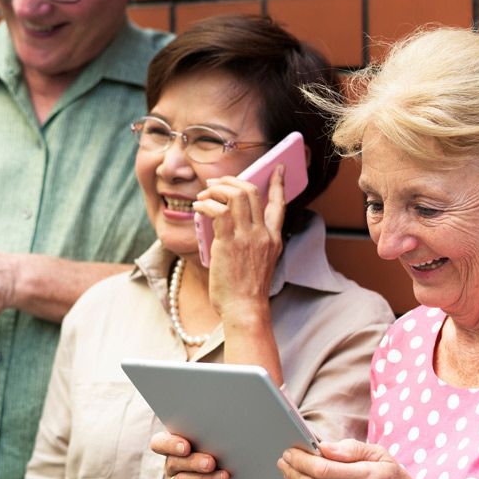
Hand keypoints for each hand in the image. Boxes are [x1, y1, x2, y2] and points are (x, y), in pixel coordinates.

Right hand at [149, 431, 276, 478]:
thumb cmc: (233, 466)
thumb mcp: (226, 451)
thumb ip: (217, 442)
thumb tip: (223, 433)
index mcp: (176, 447)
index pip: (160, 443)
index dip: (170, 443)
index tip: (186, 446)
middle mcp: (171, 466)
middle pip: (173, 462)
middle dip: (194, 462)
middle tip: (212, 463)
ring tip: (225, 477)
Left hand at [193, 167, 285, 320]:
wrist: (245, 309)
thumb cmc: (246, 291)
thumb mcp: (260, 263)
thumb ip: (252, 242)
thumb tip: (229, 222)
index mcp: (273, 239)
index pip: (280, 204)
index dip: (278, 184)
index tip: (278, 169)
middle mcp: (263, 234)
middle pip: (252, 192)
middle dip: (232, 180)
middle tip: (216, 183)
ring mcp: (248, 237)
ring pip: (236, 195)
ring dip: (217, 189)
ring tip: (205, 194)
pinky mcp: (230, 242)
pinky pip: (218, 210)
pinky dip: (206, 203)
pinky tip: (198, 207)